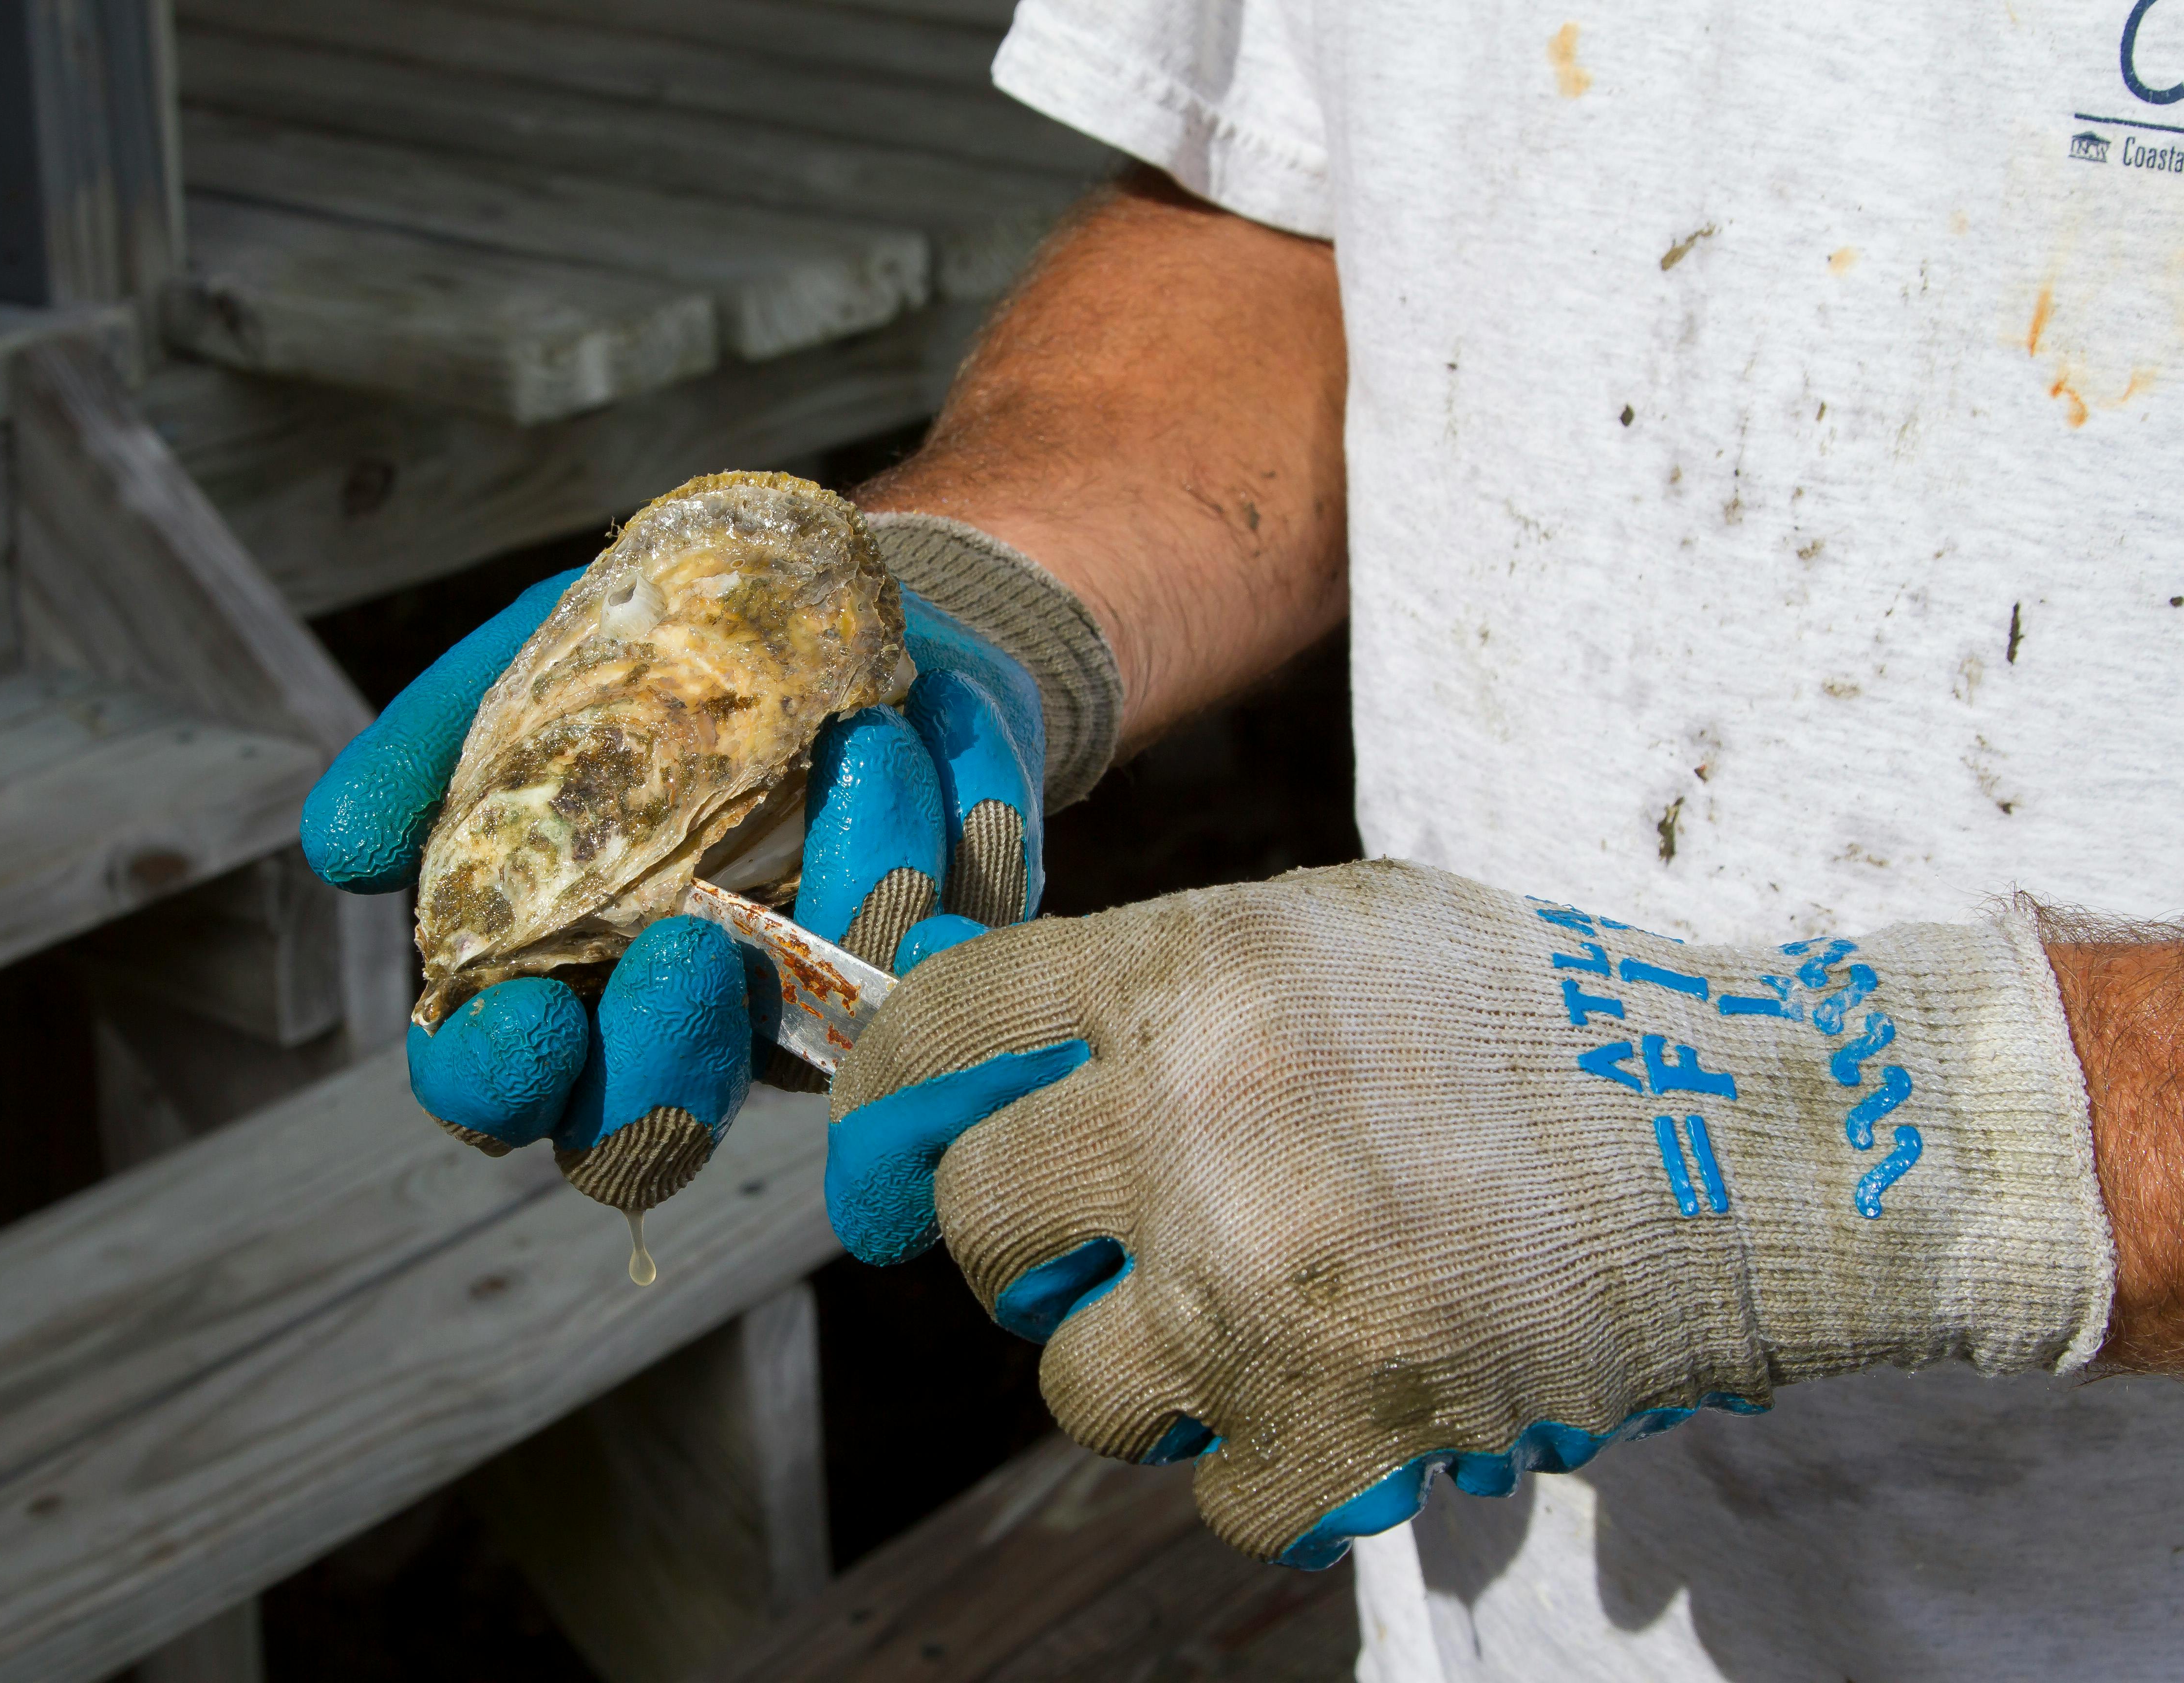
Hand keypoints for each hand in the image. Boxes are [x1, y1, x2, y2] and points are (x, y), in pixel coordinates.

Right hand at [299, 566, 1047, 1208]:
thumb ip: (431, 754)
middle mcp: (680, 1024)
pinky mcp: (935, 968)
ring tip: (859, 748)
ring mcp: (811, 1009)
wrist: (843, 610)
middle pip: (653, 1129)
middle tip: (688, 947)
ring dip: (840, 909)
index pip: (500, 1088)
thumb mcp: (523, 667)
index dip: (498, 1084)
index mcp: (557, 976)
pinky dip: (947, 856)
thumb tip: (341, 852)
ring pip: (821, 1056)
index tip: (518, 1022)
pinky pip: (952, 967)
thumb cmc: (650, 660)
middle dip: (663, 1064)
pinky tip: (923, 753)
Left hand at [827, 860, 2110, 1564]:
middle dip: (1014, 1249)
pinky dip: (1254, 1456)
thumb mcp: (1333, 934)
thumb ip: (1157, 979)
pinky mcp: (1331, 1421)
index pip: (945, 1027)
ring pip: (1071, 1381)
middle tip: (1088, 1248)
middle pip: (983, 1222)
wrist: (1742, 1146)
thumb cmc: (1533, 1024)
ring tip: (1243, 1320)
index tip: (884, 1159)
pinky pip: (1201, 1484)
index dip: (885, 1101)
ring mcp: (1254, 1287)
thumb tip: (980, 1030)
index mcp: (1193, 977)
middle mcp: (1194, 1123)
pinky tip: (1333, 1390)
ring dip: (1136, 1365)